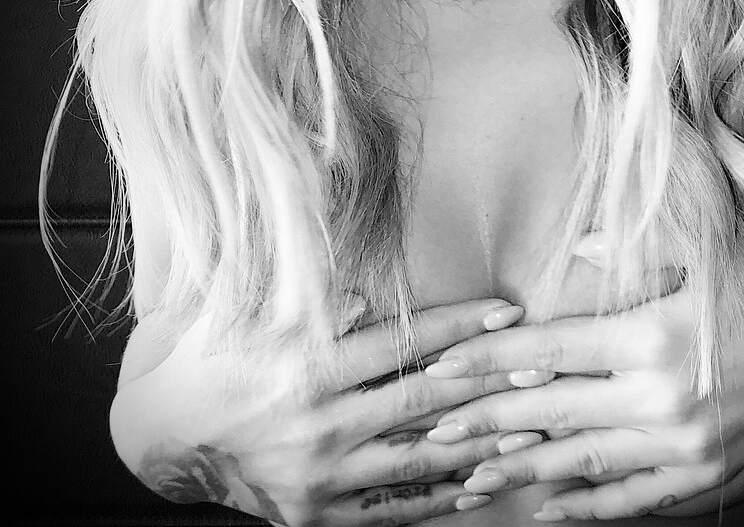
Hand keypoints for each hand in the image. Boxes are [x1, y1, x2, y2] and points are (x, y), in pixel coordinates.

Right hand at [110, 298, 525, 524]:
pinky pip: (390, 509)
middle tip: (542, 368)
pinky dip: (437, 499)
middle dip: (487, 385)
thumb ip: (307, 286)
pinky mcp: (314, 514)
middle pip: (423, 403)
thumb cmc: (210, 352)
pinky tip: (478, 487)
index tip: (506, 310)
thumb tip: (364, 281)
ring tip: (530, 431)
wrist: (159, 435)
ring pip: (416, 460)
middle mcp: (317, 425)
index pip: (402, 343)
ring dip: (478, 445)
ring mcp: (318, 476)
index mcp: (306, 366)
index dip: (459, 326)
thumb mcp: (247, 303)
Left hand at [422, 245, 743, 520]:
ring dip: (520, 471)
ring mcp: (678, 445)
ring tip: (468, 479)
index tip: (442, 368)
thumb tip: (573, 246)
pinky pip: (627, 497)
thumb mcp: (700, 245)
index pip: (547, 351)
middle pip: (550, 412)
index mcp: (650, 336)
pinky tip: (544, 509)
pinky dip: (581, 506)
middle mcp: (658, 398)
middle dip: (485, 422)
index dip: (487, 361)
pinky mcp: (698, 473)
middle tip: (432, 430)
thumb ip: (630, 244)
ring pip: (580, 462)